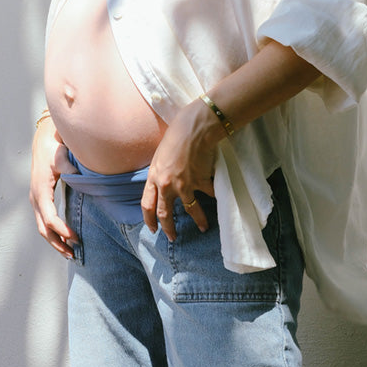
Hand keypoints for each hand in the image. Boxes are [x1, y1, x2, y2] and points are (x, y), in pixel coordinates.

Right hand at [29, 116, 77, 257]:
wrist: (43, 142)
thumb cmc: (54, 149)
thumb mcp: (62, 158)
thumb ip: (70, 168)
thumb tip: (80, 178)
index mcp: (41, 192)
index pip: (50, 219)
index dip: (63, 231)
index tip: (76, 238)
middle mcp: (35, 198)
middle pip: (44, 229)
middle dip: (57, 243)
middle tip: (73, 254)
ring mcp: (35, 200)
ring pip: (42, 228)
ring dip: (55, 241)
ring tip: (70, 252)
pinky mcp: (39, 199)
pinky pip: (44, 221)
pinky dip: (53, 232)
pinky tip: (64, 237)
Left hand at [141, 97, 220, 239]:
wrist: (194, 128)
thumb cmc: (175, 135)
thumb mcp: (160, 156)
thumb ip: (160, 173)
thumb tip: (162, 187)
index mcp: (154, 177)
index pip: (147, 205)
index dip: (149, 220)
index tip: (153, 229)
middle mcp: (167, 185)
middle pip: (165, 214)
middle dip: (168, 229)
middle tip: (172, 238)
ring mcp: (185, 185)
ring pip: (191, 210)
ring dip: (198, 221)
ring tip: (203, 228)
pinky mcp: (201, 181)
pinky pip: (209, 193)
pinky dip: (214, 195)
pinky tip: (219, 198)